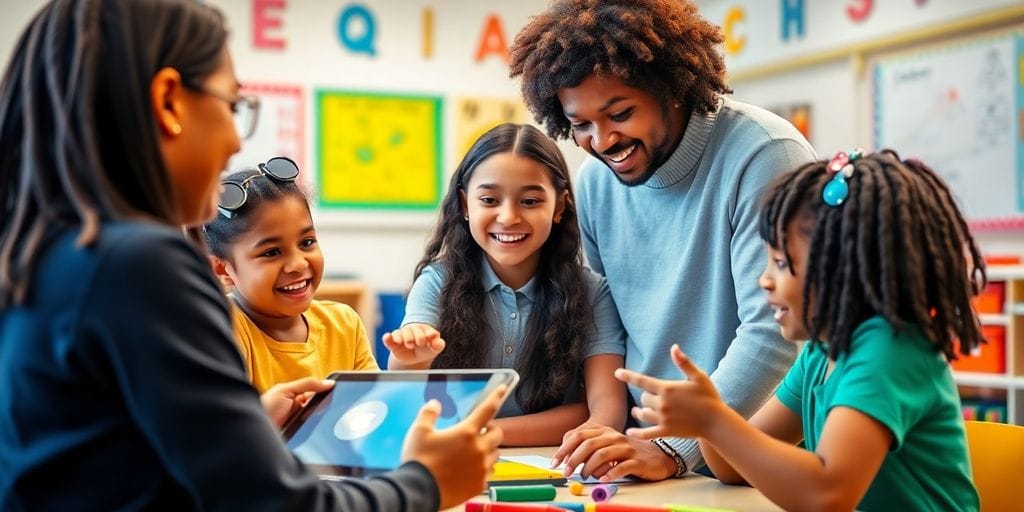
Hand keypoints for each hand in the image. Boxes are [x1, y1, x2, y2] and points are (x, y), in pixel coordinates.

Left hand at [260, 377, 334, 428]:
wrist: (255, 432)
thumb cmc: (265, 408)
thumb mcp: (285, 390)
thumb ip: (307, 384)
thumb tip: (329, 382)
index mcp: (295, 396)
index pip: (317, 392)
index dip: (327, 391)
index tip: (339, 390)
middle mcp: (299, 409)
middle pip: (320, 406)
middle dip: (326, 406)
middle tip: (333, 406)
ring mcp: (300, 423)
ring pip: (319, 420)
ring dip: (322, 419)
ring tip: (325, 419)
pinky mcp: (301, 435)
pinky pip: (314, 432)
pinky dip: (317, 431)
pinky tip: (318, 429)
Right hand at [383, 323, 445, 367]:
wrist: (414, 359)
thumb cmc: (426, 350)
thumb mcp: (435, 349)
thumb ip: (438, 345)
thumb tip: (438, 341)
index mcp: (425, 329)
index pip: (426, 330)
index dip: (428, 334)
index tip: (428, 338)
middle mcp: (412, 329)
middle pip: (414, 329)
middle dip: (418, 337)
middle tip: (419, 344)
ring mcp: (402, 335)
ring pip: (402, 333)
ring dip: (406, 338)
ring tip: (410, 344)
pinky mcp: (393, 343)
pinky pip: (389, 339)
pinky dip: (388, 338)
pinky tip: (388, 337)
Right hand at [401, 385, 505, 508]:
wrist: (418, 491)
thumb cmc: (419, 461)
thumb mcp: (419, 432)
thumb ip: (429, 414)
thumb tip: (435, 404)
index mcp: (466, 432)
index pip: (487, 409)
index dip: (497, 396)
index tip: (503, 389)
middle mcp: (478, 449)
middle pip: (497, 434)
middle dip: (491, 430)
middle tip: (479, 432)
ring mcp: (481, 468)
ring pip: (495, 454)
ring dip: (488, 450)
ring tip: (474, 452)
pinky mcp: (479, 484)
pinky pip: (489, 473)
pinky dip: (483, 468)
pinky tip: (471, 469)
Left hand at [550, 423, 675, 481]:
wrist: (658, 455)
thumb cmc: (628, 452)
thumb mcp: (607, 445)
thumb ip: (589, 448)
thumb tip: (566, 459)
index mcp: (604, 431)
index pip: (579, 435)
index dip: (564, 449)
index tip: (555, 463)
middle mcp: (614, 436)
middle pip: (588, 444)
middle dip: (574, 459)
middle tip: (567, 473)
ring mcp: (626, 448)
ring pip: (602, 455)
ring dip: (589, 468)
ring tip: (585, 477)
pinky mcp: (637, 461)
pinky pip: (621, 467)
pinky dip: (609, 474)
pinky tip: (602, 480)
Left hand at [616, 345, 724, 439]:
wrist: (716, 422)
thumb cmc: (709, 396)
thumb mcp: (698, 376)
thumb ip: (684, 362)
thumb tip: (674, 347)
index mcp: (666, 388)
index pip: (642, 381)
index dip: (628, 376)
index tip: (617, 372)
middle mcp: (662, 404)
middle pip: (643, 398)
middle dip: (646, 396)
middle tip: (652, 396)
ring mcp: (663, 418)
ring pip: (643, 414)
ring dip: (640, 412)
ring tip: (638, 411)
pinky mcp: (666, 431)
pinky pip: (647, 433)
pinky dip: (637, 433)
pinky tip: (629, 432)